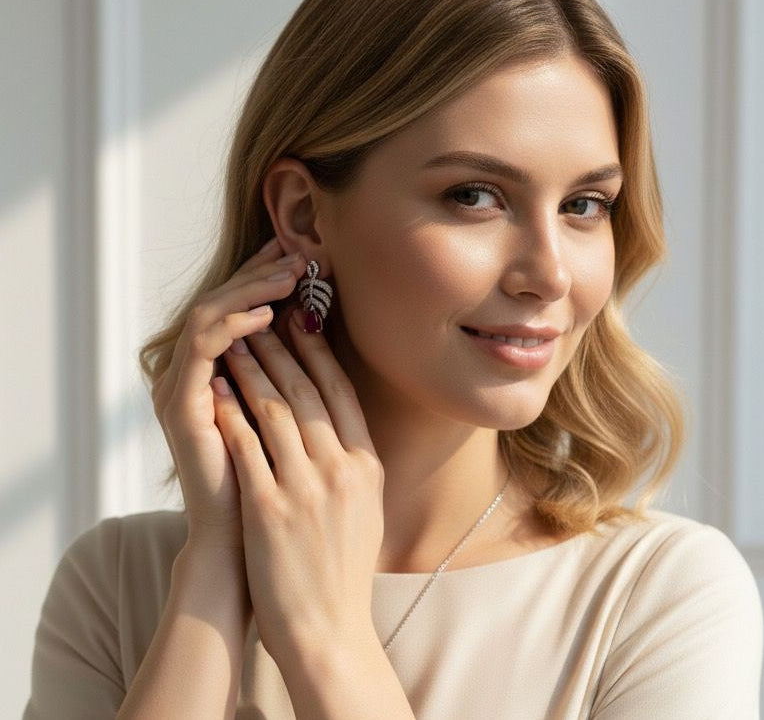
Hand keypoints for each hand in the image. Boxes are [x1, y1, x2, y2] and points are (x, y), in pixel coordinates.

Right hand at [150, 237, 305, 551]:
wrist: (245, 546)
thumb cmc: (274, 488)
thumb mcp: (291, 421)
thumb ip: (294, 379)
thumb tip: (322, 334)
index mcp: (218, 377)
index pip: (239, 311)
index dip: (267, 281)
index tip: (302, 258)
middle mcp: (192, 376)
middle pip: (222, 304)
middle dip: (261, 275)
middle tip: (297, 254)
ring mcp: (180, 389)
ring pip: (209, 315)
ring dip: (251, 291)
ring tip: (289, 275)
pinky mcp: (179, 405)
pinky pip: (202, 347)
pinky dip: (234, 325)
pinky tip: (266, 315)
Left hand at [211, 305, 384, 663]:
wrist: (328, 627)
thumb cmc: (344, 567)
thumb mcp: (367, 506)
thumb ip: (356, 460)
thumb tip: (340, 419)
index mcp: (367, 465)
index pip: (341, 394)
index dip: (320, 353)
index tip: (303, 321)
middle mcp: (341, 469)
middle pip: (308, 392)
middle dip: (283, 348)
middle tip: (263, 317)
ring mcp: (306, 488)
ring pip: (275, 411)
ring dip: (253, 371)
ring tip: (235, 343)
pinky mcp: (270, 509)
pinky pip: (247, 448)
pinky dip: (230, 413)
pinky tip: (216, 391)